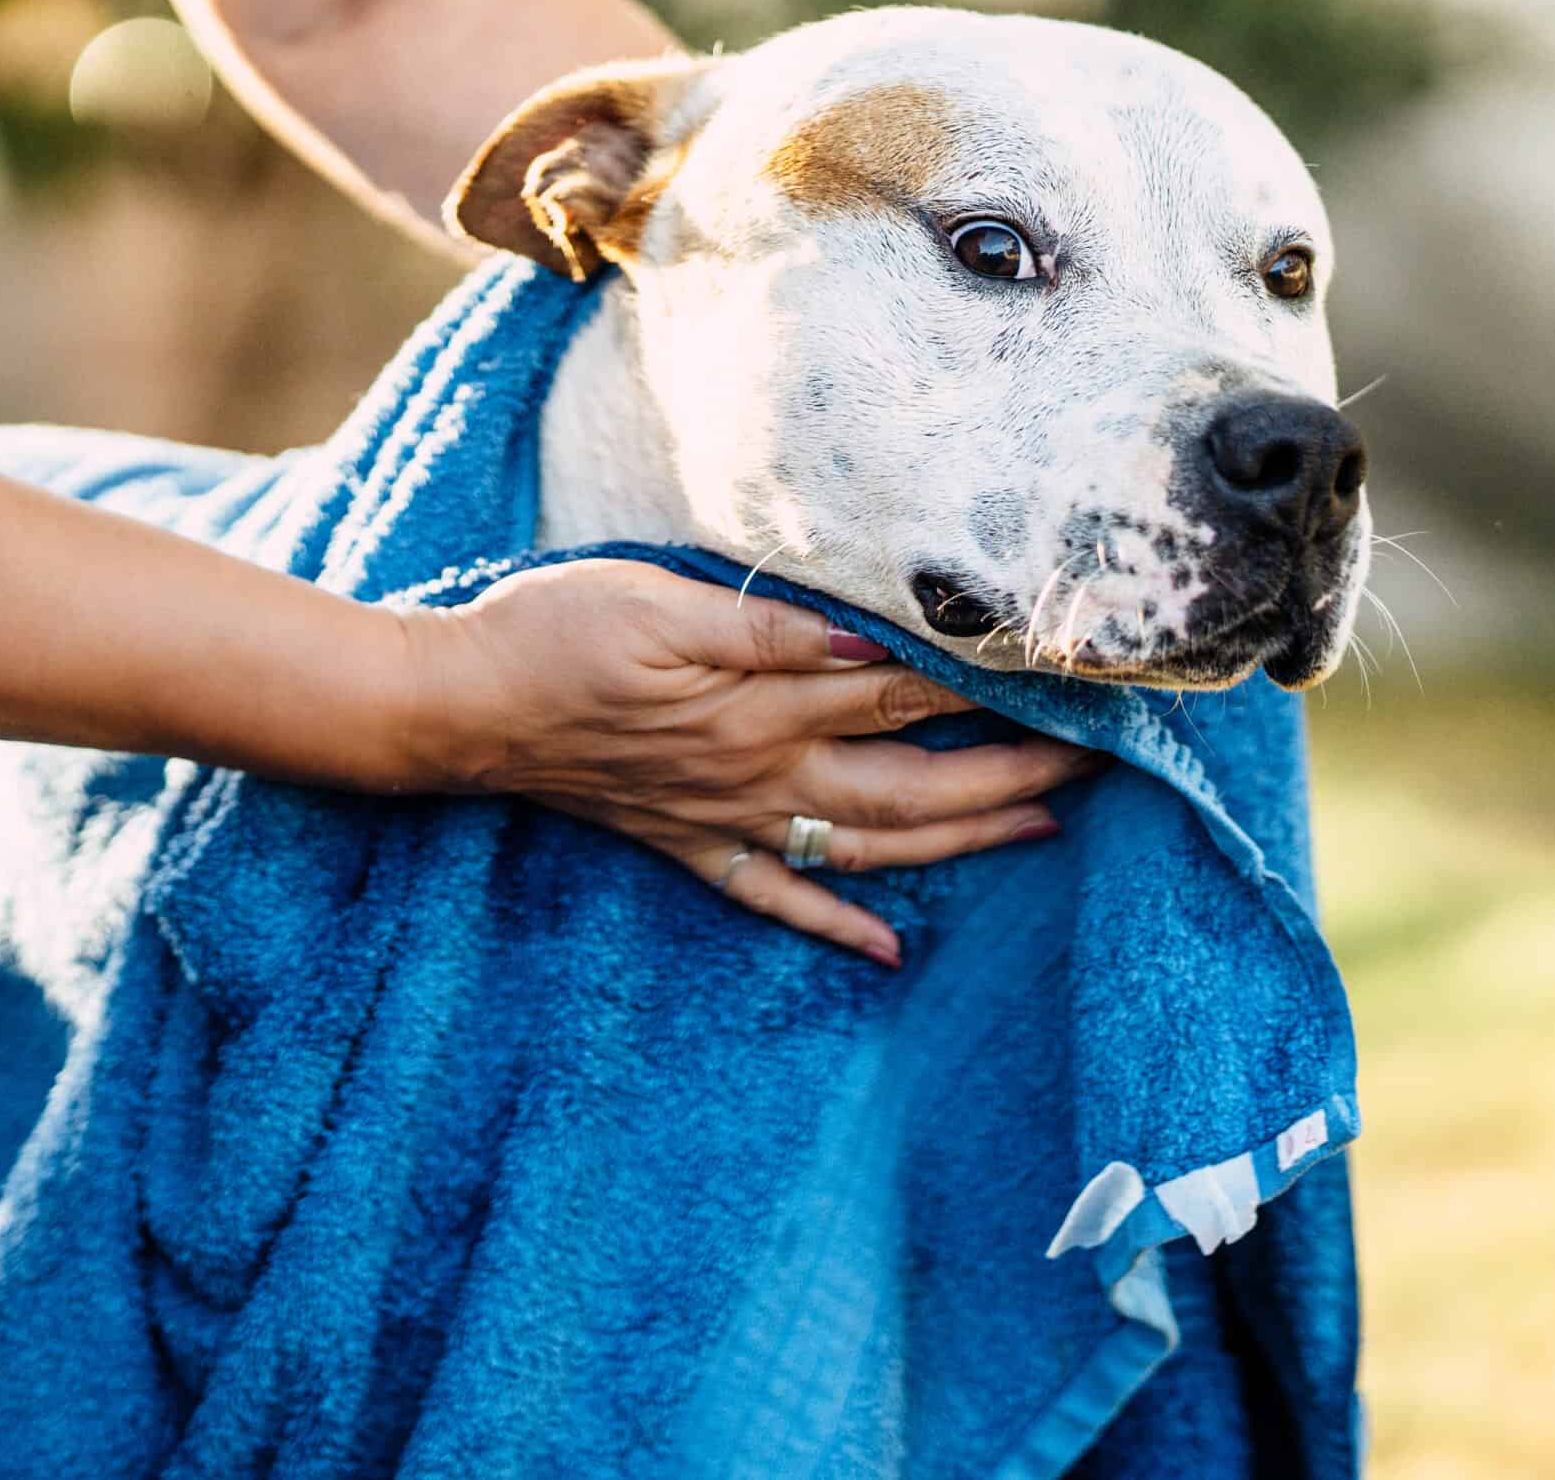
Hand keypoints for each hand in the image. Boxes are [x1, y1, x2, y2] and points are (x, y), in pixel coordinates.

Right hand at [405, 561, 1101, 965]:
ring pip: (869, 848)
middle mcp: (760, 773)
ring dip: (960, 843)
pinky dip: (837, 929)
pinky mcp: (689, 845)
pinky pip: (777, 901)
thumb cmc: (551, 632)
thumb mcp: (656, 602)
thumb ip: (765, 627)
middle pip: (914, 785)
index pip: (903, 696)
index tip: (1069, 674)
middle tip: (1096, 762)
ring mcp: (727, 820)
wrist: (458, 709)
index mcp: (761, 704)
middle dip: (1011, 775)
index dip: (991, 686)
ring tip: (1041, 831)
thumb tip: (869, 642)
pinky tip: (889, 952)